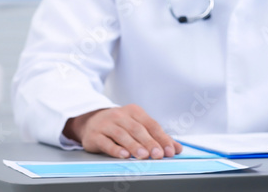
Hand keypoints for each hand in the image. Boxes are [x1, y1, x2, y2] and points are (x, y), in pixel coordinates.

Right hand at [63, 105, 182, 158]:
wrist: (91, 121)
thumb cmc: (119, 125)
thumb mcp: (138, 126)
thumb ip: (157, 137)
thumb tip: (176, 149)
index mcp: (135, 112)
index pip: (152, 125)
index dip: (162, 138)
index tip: (170, 151)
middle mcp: (121, 115)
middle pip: (138, 130)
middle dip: (150, 143)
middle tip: (159, 155)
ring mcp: (107, 124)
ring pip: (122, 135)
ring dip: (134, 146)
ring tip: (143, 156)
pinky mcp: (95, 135)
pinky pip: (106, 142)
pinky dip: (116, 149)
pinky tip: (124, 155)